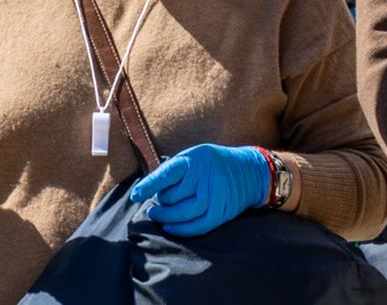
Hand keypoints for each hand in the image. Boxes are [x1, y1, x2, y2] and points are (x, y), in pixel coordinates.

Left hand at [130, 143, 270, 236]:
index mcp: (195, 159)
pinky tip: (170, 227)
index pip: (167, 173)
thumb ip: (173, 169)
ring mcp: (214, 196)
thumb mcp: (195, 156)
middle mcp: (205, 177)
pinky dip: (180, 230)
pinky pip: (196, 227)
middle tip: (159, 200)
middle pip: (171, 197)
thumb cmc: (214, 164)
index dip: (149, 185)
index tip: (135, 196)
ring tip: (158, 214)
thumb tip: (146, 189)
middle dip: (160, 200)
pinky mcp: (221, 212)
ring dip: (165, 217)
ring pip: (181, 213)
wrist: (251, 172)